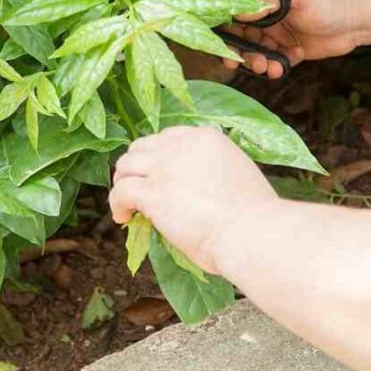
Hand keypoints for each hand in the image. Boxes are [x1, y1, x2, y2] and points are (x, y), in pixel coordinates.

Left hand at [110, 126, 278, 275]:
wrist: (251, 232)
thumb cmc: (253, 215)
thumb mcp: (236, 175)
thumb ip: (213, 172)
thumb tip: (197, 188)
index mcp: (207, 138)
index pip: (168, 137)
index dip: (158, 157)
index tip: (158, 175)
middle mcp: (182, 145)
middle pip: (142, 147)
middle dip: (137, 167)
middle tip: (138, 188)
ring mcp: (164, 167)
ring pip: (126, 165)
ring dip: (123, 183)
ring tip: (127, 203)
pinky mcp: (152, 192)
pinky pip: (121, 191)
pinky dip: (117, 204)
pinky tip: (124, 217)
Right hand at [223, 0, 365, 77]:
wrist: (362, 16)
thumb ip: (269, 0)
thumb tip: (237, 13)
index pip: (234, 12)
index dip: (227, 31)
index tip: (226, 49)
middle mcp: (267, 12)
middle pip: (241, 36)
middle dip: (242, 52)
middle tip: (250, 64)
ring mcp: (278, 31)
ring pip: (256, 51)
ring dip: (257, 62)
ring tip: (268, 68)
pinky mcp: (290, 48)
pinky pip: (273, 61)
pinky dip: (273, 66)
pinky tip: (281, 68)